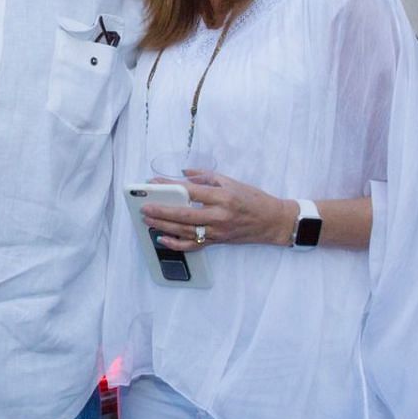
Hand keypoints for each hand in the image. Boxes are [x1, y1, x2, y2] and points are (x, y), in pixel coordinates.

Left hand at [141, 172, 291, 249]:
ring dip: (164, 227)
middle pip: (184, 215)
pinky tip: (163, 239)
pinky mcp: (218, 241)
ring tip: (148, 221)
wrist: (273, 221)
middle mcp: (219, 215)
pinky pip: (194, 245)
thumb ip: (205, 176)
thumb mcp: (231, 181)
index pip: (190, 191)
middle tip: (144, 207)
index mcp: (222, 197)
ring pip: (185, 232)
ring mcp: (218, 231)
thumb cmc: (253, 199)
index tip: (153, 184)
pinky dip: (177, 244)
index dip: (169, 187)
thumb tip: (183, 173)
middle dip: (161, 211)